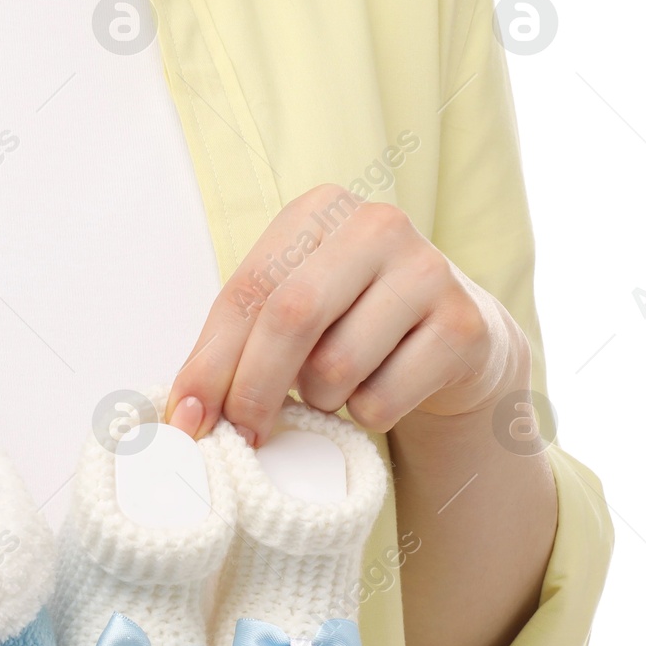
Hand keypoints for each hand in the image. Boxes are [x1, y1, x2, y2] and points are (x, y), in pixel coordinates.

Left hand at [166, 185, 527, 444]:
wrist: (451, 342)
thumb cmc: (349, 326)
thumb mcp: (284, 319)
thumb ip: (228, 353)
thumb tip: (183, 416)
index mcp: (317, 211)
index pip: (248, 291)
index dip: (210, 364)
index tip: (188, 421)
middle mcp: (376, 226)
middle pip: (291, 317)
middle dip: (253, 389)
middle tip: (244, 434)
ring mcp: (428, 270)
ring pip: (337, 366)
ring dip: (320, 400)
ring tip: (334, 387)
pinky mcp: (463, 326)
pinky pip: (382, 398)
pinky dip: (366, 414)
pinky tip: (381, 390)